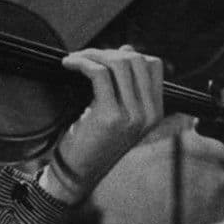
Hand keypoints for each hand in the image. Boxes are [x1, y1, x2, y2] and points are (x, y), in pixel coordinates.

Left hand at [41, 46, 164, 202]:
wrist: (76, 174)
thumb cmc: (92, 141)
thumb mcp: (117, 112)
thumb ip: (125, 85)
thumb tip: (127, 49)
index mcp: (155, 112)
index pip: (154, 65)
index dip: (128, 54)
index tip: (104, 57)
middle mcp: (149, 114)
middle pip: (136, 60)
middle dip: (107, 51)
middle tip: (84, 57)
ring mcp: (132, 115)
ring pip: (118, 63)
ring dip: (92, 54)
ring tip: (74, 60)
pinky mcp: (110, 116)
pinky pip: (99, 74)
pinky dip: (82, 63)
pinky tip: (69, 64)